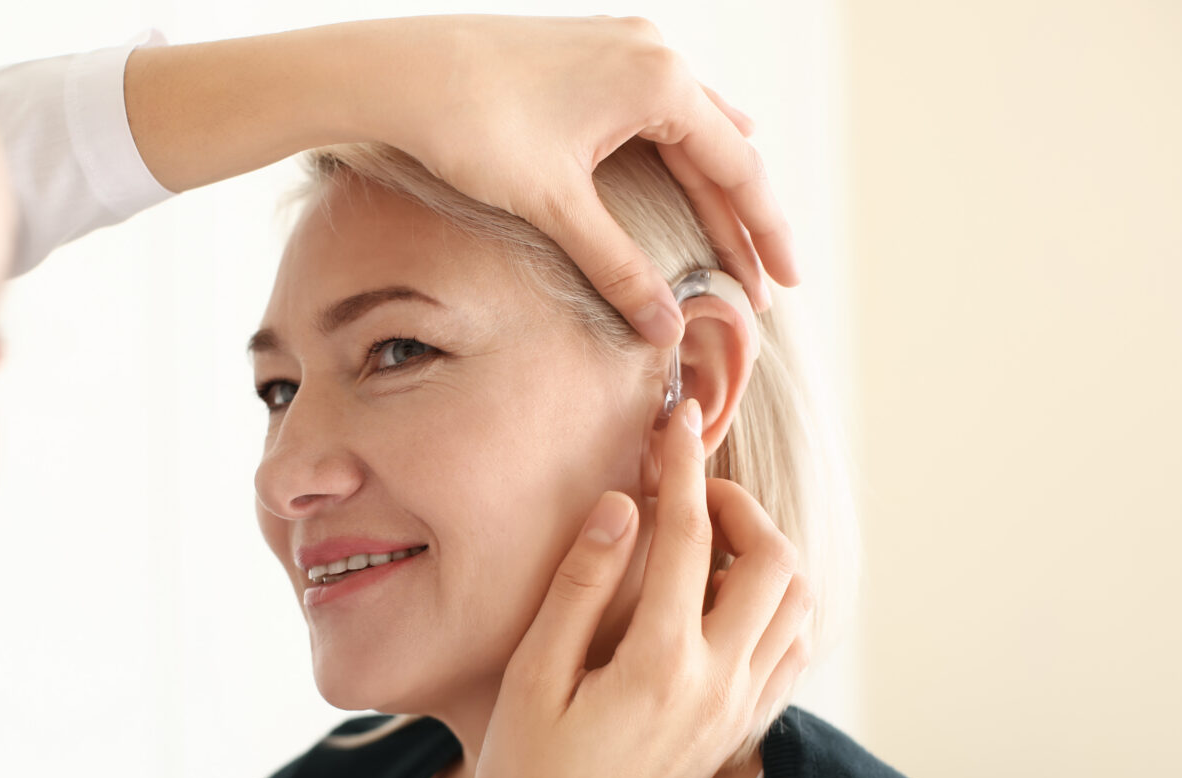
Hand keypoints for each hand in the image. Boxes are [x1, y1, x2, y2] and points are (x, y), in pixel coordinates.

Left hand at [123, 16, 795, 347]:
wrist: (396, 72)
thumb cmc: (472, 128)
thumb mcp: (554, 207)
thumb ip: (617, 267)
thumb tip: (665, 330)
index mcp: (660, 82)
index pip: (738, 170)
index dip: (765, 234)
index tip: (785, 287)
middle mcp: (652, 51)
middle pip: (722, 149)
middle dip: (741, 221)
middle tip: (761, 286)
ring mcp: (622, 43)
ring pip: (691, 126)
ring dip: (712, 186)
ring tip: (739, 238)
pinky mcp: (589, 50)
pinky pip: (658, 106)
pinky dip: (679, 149)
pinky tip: (686, 164)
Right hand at [463, 398, 810, 777]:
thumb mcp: (531, 679)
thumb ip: (579, 589)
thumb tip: (618, 508)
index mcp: (660, 664)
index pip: (690, 536)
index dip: (681, 467)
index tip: (672, 422)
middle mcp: (717, 685)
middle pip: (776, 563)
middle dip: (739, 508)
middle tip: (688, 493)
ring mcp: (738, 713)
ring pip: (799, 606)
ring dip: (765, 555)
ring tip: (707, 542)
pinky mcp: (739, 733)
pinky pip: (791, 651)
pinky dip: (775, 606)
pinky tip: (724, 601)